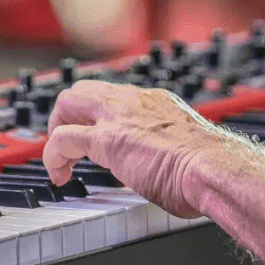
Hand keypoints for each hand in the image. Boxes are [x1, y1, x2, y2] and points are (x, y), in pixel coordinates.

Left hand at [43, 80, 218, 218]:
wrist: (212, 166)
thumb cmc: (207, 164)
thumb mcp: (183, 143)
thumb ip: (166, 144)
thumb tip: (166, 163)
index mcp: (153, 100)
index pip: (110, 95)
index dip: (93, 116)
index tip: (90, 137)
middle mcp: (134, 100)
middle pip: (83, 88)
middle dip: (66, 116)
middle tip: (70, 148)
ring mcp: (119, 116)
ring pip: (67, 102)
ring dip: (55, 131)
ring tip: (62, 162)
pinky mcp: (108, 140)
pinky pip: (62, 139)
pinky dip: (52, 157)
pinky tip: (60, 175)